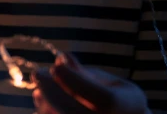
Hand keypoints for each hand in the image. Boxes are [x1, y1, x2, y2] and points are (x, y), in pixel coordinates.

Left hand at [32, 53, 148, 113]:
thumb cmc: (119, 102)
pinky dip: (47, 113)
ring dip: (46, 104)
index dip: (77, 82)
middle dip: (53, 92)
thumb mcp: (112, 83)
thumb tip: (63, 58)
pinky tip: (42, 101)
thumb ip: (87, 74)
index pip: (103, 100)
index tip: (56, 65)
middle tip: (38, 74)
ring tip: (39, 88)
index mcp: (128, 108)